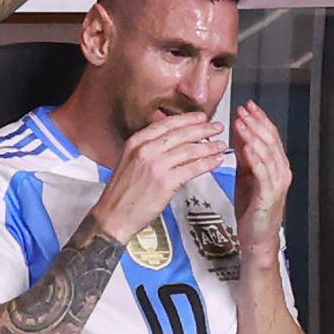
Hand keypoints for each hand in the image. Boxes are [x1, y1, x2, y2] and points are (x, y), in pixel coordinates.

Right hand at [88, 112, 226, 242]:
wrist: (113, 216)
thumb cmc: (121, 194)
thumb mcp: (129, 162)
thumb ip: (148, 149)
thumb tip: (174, 143)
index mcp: (135, 142)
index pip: (166, 124)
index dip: (187, 119)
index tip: (201, 117)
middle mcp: (145, 150)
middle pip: (181, 134)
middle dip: (203, 129)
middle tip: (217, 128)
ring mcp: (156, 166)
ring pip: (190, 150)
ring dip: (209, 147)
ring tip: (220, 145)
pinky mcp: (166, 182)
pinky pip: (193, 168)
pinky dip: (208, 163)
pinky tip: (216, 161)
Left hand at [232, 101, 292, 257]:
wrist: (257, 238)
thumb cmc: (252, 209)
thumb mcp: (246, 176)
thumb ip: (245, 156)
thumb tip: (239, 134)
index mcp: (276, 165)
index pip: (270, 136)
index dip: (259, 119)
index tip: (247, 105)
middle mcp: (281, 171)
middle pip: (271, 141)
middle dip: (256, 123)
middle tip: (244, 109)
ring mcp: (277, 183)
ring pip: (268, 154)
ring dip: (254, 136)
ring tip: (242, 122)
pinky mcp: (269, 195)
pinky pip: (263, 173)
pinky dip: (255, 158)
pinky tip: (246, 147)